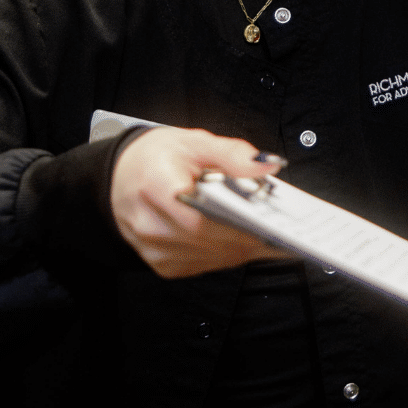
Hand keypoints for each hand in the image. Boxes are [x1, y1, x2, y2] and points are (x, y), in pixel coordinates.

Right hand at [110, 126, 290, 277]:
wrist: (124, 176)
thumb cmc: (158, 159)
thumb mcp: (195, 142)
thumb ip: (233, 153)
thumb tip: (267, 166)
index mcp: (156, 186)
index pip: (205, 217)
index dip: (242, 222)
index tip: (274, 220)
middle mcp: (151, 224)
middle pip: (213, 240)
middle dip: (252, 233)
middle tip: (283, 223)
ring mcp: (156, 249)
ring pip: (215, 258)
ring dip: (243, 246)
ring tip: (266, 228)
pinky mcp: (164, 265)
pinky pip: (207, 265)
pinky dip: (228, 253)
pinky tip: (239, 237)